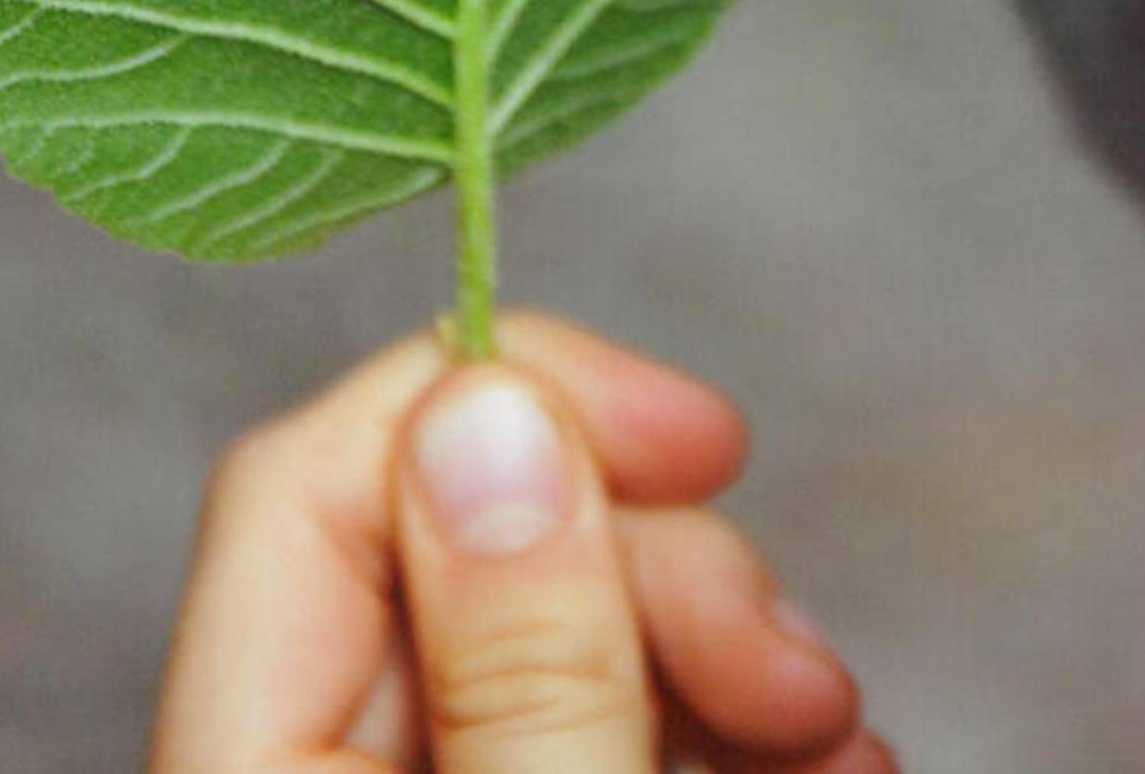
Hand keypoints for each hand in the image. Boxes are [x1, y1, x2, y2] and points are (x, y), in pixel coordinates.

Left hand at [146, 312, 896, 773]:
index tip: (698, 433)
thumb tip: (492, 407)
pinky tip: (816, 758)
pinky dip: (714, 721)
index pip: (309, 483)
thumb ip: (523, 669)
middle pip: (456, 547)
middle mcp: (307, 772)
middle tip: (798, 674)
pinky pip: (602, 718)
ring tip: (837, 740)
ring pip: (552, 633)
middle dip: (653, 560)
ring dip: (717, 647)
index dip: (503, 406)